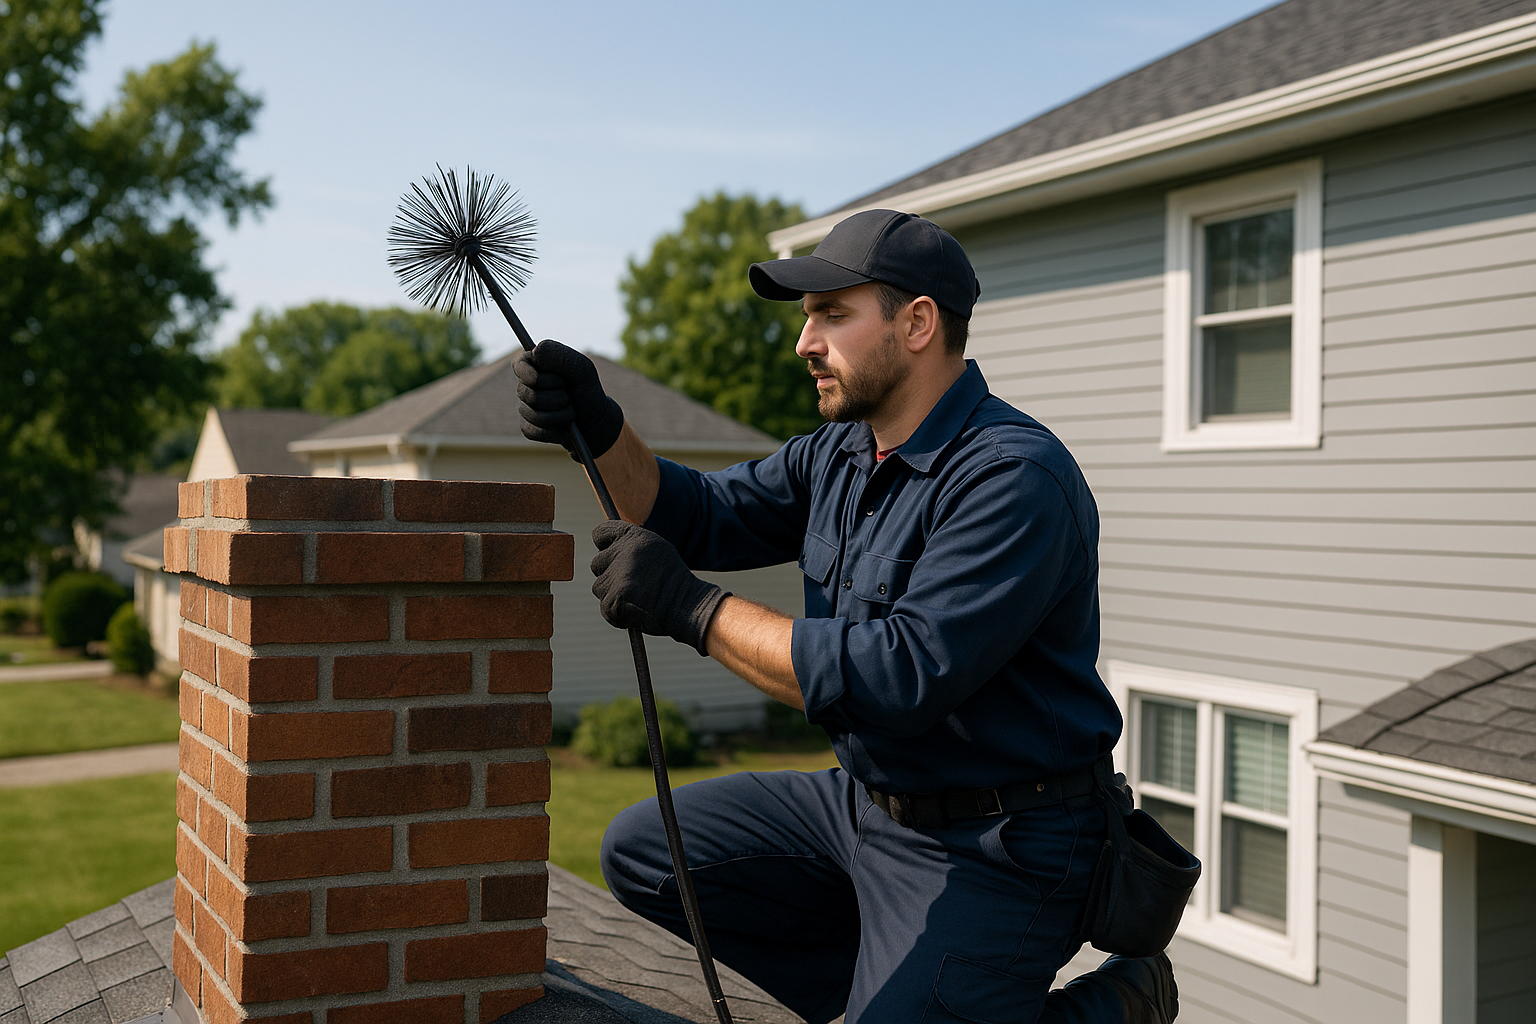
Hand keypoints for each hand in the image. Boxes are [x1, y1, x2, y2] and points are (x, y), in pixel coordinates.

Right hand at [514, 340, 624, 457]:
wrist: (596, 422)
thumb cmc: (588, 391)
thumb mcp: (582, 369)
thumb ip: (560, 356)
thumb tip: (535, 352)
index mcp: (536, 365)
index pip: (519, 365)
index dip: (533, 375)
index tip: (553, 380)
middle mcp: (527, 385)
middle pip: (527, 393)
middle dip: (556, 397)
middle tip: (570, 396)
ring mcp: (526, 406)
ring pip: (532, 413)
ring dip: (558, 415)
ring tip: (570, 411)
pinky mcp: (529, 426)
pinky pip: (533, 430)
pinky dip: (553, 430)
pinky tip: (562, 427)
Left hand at [590, 521, 728, 655]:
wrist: (686, 605)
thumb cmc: (672, 578)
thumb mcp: (655, 549)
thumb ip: (629, 544)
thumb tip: (604, 546)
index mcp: (632, 536)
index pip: (600, 534)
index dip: (605, 545)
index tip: (614, 555)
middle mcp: (621, 553)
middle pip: (597, 563)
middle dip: (610, 573)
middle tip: (634, 582)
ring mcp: (616, 578)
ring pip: (600, 587)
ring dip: (614, 594)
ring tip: (638, 596)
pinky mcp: (614, 600)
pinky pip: (605, 606)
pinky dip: (617, 612)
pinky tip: (636, 609)